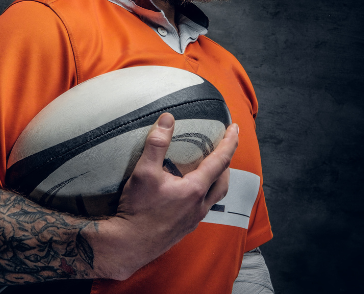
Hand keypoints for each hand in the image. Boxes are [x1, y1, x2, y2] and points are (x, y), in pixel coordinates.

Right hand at [88, 113, 238, 279]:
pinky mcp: (185, 227)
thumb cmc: (138, 209)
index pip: (219, 161)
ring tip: (211, 168)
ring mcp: (194, 218)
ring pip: (215, 196)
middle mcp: (199, 205)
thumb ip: (157, 144)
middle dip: (227, 161)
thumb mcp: (144, 172)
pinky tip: (192, 191)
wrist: (130, 244)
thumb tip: (168, 119)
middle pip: (223, 180)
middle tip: (224, 147)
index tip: (234, 128)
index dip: (229, 142)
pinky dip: (205, 193)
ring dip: (218, 179)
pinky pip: (204, 207)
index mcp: (195, 189)